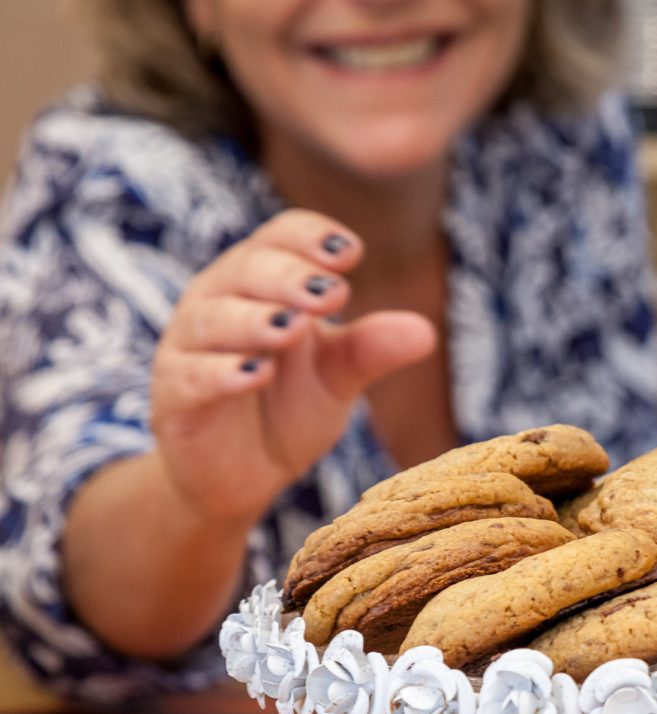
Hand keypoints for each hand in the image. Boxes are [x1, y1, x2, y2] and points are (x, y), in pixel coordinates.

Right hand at [150, 209, 435, 526]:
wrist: (242, 476)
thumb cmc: (287, 408)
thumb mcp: (338, 376)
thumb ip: (372, 349)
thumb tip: (426, 331)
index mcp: (261, 284)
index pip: (279, 237)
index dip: (310, 236)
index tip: (351, 253)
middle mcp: (219, 303)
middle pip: (246, 268)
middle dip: (289, 277)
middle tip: (332, 295)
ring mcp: (190, 348)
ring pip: (213, 319)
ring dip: (254, 320)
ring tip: (292, 328)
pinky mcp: (173, 397)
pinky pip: (191, 376)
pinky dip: (221, 372)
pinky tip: (254, 373)